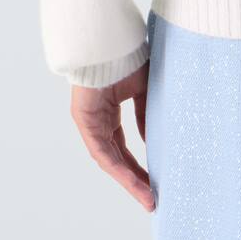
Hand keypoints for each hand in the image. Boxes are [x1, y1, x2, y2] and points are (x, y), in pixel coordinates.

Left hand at [70, 61, 153, 211]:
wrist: (110, 42)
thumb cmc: (127, 58)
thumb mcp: (142, 89)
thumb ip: (145, 114)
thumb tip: (151, 138)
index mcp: (109, 113)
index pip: (123, 147)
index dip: (138, 165)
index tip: (155, 180)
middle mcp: (98, 122)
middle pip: (116, 159)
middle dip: (135, 180)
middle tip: (152, 198)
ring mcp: (90, 124)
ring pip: (110, 160)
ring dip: (129, 180)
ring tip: (147, 197)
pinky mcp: (86, 123)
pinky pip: (103, 152)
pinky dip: (119, 168)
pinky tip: (133, 180)